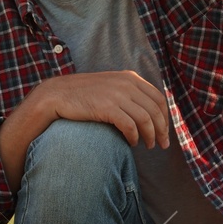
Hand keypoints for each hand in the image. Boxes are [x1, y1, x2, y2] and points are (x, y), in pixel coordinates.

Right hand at [37, 71, 170, 148]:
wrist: (57, 94)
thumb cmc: (84, 95)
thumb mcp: (110, 86)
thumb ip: (128, 93)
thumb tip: (147, 111)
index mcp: (130, 77)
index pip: (158, 98)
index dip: (165, 117)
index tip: (164, 131)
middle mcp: (127, 83)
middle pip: (155, 110)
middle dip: (162, 130)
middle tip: (162, 145)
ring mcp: (117, 95)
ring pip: (145, 120)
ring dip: (150, 136)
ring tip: (148, 146)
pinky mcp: (107, 107)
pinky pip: (130, 126)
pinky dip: (134, 137)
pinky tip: (132, 143)